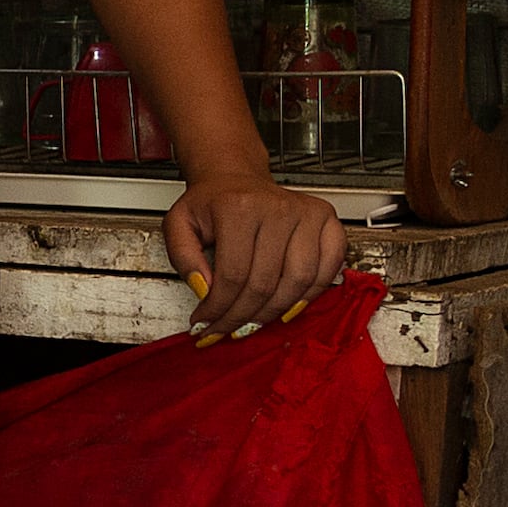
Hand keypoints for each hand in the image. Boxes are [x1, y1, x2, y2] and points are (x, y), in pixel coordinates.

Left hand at [164, 170, 345, 342]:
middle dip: (242, 317)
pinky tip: (289, 306)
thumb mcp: (179, 223)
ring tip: (253, 322)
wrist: (236, 177)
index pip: (233, 276)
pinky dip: (312, 294)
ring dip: (275, 312)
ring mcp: (307, 214)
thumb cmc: (211, 202)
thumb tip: (204, 289)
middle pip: (265, 284)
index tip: (206, 321)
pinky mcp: (327, 221)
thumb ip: (183, 257)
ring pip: (298, 281)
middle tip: (227, 329)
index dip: (219, 308)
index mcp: (239, 207)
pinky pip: (328, 268)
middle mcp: (278, 208)